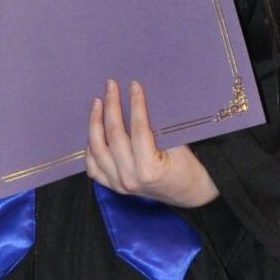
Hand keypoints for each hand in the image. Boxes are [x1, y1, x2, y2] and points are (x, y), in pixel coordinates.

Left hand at [86, 78, 217, 208]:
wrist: (189, 194)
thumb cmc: (188, 168)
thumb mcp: (179, 145)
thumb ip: (159, 127)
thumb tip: (141, 99)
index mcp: (148, 169)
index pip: (138, 129)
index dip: (135, 104)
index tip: (133, 85)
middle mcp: (129, 178)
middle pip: (113, 135)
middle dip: (111, 106)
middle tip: (111, 85)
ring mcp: (119, 184)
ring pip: (97, 149)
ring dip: (95, 122)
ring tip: (98, 102)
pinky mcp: (114, 187)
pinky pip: (93, 167)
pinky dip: (90, 149)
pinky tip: (93, 132)